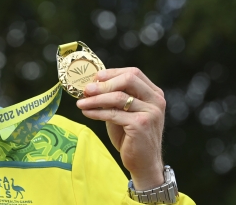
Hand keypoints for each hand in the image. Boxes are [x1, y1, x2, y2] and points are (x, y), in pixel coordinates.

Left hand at [76, 67, 165, 189]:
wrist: (143, 162)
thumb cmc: (131, 136)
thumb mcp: (123, 112)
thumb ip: (113, 98)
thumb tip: (90, 85)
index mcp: (153, 93)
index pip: (133, 73)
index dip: (111, 73)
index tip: (94, 78)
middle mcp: (156, 100)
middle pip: (128, 79)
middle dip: (104, 83)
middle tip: (86, 89)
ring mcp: (150, 112)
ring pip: (118, 97)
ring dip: (95, 99)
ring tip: (80, 103)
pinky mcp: (141, 124)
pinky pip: (113, 113)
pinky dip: (97, 112)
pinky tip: (86, 112)